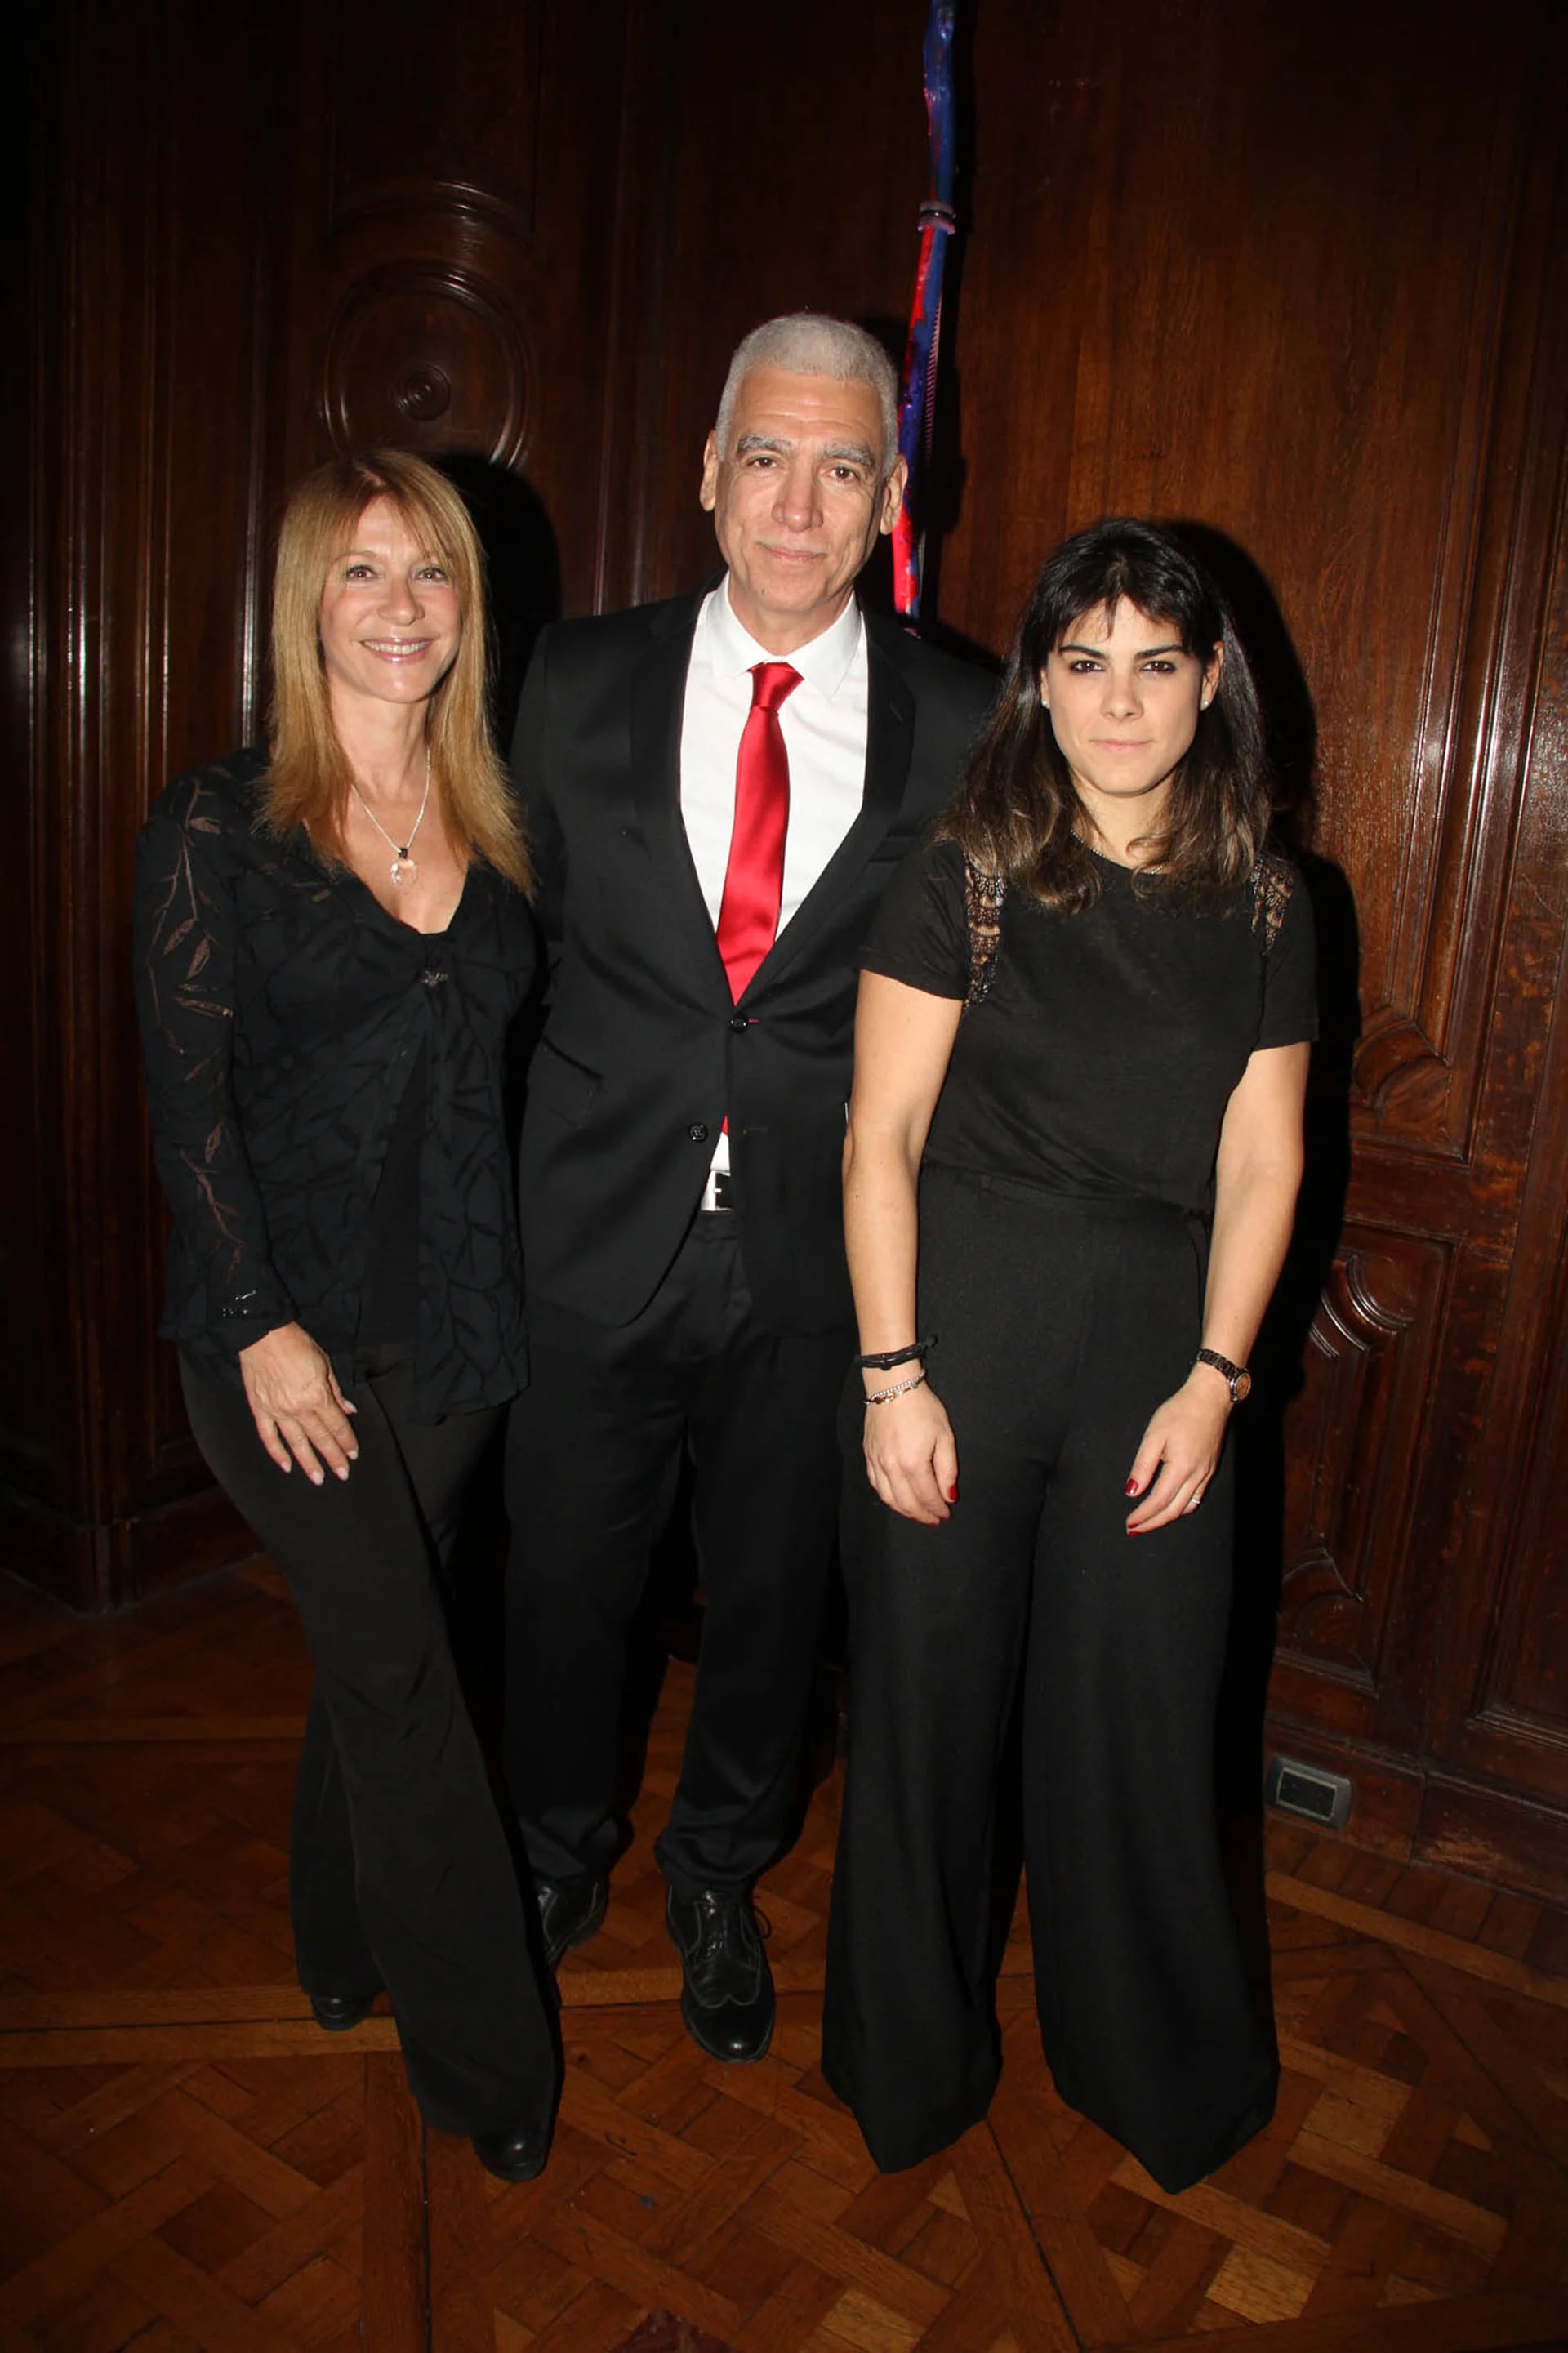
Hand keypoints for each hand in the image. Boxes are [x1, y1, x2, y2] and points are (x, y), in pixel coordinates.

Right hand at [239, 1323, 358, 1483]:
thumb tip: (348, 1410)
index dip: (346, 1441)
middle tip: (343, 1473)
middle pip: (320, 1438)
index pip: (336, 1425)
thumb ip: (336, 1391)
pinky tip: (286, 1466)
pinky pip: (269, 1437)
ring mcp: (277, 1411)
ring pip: (296, 1443)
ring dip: (309, 1463)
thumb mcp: (324, 1363)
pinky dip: (277, 1453)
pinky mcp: (260, 1410)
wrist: (262, 1334)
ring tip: (318, 1479)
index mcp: (317, 1396)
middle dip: (333, 1457)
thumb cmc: (296, 1344)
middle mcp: (298, 1408)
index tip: (353, 1454)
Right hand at [863, 1382, 958, 1525]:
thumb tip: (949, 1496)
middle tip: (934, 1520)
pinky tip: (897, 1499)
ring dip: (904, 1511)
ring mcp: (877, 1462)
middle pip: (907, 1503)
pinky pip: (876, 1485)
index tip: (946, 1513)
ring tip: (917, 1514)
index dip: (938, 1509)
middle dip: (922, 1515)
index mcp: (913, 1463)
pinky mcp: (868, 1456)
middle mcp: (891, 1467)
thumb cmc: (922, 1408)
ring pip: (889, 1498)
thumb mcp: (944, 1436)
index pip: (927, 1497)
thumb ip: (947, 1470)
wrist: (893, 1387)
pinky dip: (888, 1498)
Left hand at [1124, 1370, 1229, 1533]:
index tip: (1130, 1523)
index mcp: (1181, 1468)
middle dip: (1153, 1523)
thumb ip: (1142, 1466)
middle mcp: (1197, 1475)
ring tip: (1150, 1522)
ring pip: (1187, 1507)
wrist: (1211, 1398)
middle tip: (1135, 1530)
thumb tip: (1132, 1491)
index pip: (1159, 1501)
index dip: (1143, 1515)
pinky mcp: (1211, 1469)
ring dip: (1167, 1518)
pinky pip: (1196, 1497)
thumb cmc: (1180, 1412)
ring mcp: (1207, 1474)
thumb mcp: (1154, 1435)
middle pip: (1174, 1510)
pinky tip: (1172, 1507)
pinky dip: (1182, 1508)